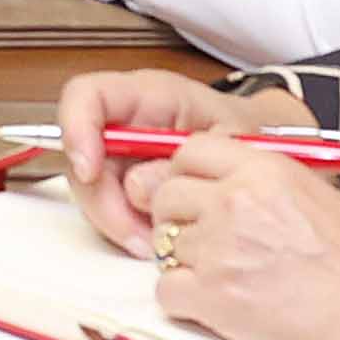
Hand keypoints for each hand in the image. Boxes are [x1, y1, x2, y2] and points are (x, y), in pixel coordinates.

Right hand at [50, 67, 326, 248]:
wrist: (263, 155)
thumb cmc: (251, 136)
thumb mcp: (234, 141)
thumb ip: (189, 157)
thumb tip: (141, 185)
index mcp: (149, 95)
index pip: (87, 95)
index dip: (76, 129)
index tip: (89, 170)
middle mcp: (125, 123)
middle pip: (81, 155)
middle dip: (102, 201)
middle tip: (137, 235)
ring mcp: (120, 156)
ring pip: (91, 190)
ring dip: (117, 222)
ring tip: (156, 244)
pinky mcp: (123, 186)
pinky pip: (109, 210)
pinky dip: (128, 231)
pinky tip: (155, 240)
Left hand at [130, 133, 339, 339]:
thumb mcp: (319, 197)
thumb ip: (265, 182)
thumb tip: (225, 182)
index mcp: (264, 170)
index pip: (190, 151)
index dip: (185, 174)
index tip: (195, 194)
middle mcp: (234, 200)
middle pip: (166, 195)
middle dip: (177, 219)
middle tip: (205, 243)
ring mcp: (218, 248)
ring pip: (162, 244)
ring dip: (184, 262)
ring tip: (225, 279)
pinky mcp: (211, 296)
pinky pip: (165, 289)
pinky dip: (183, 300)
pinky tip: (216, 306)